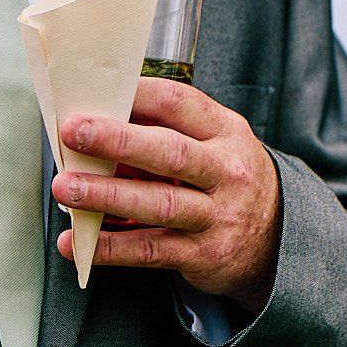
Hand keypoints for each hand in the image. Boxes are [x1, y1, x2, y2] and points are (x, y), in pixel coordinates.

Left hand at [51, 77, 280, 310]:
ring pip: (158, 204)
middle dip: (117, 140)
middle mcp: (225, 171)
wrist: (279, 240)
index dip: (136, 96)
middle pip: (169, 152)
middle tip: (73, 133)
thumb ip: (166, 133)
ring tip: (66, 189)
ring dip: (106, 195)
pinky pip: (151, 250)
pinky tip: (77, 242)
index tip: (96, 92)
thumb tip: (97, 128)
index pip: (179, 103)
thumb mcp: (214, 145)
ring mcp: (217, 215)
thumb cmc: (227, 179)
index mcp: (225, 131)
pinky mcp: (203, 255)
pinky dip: (111, 248)